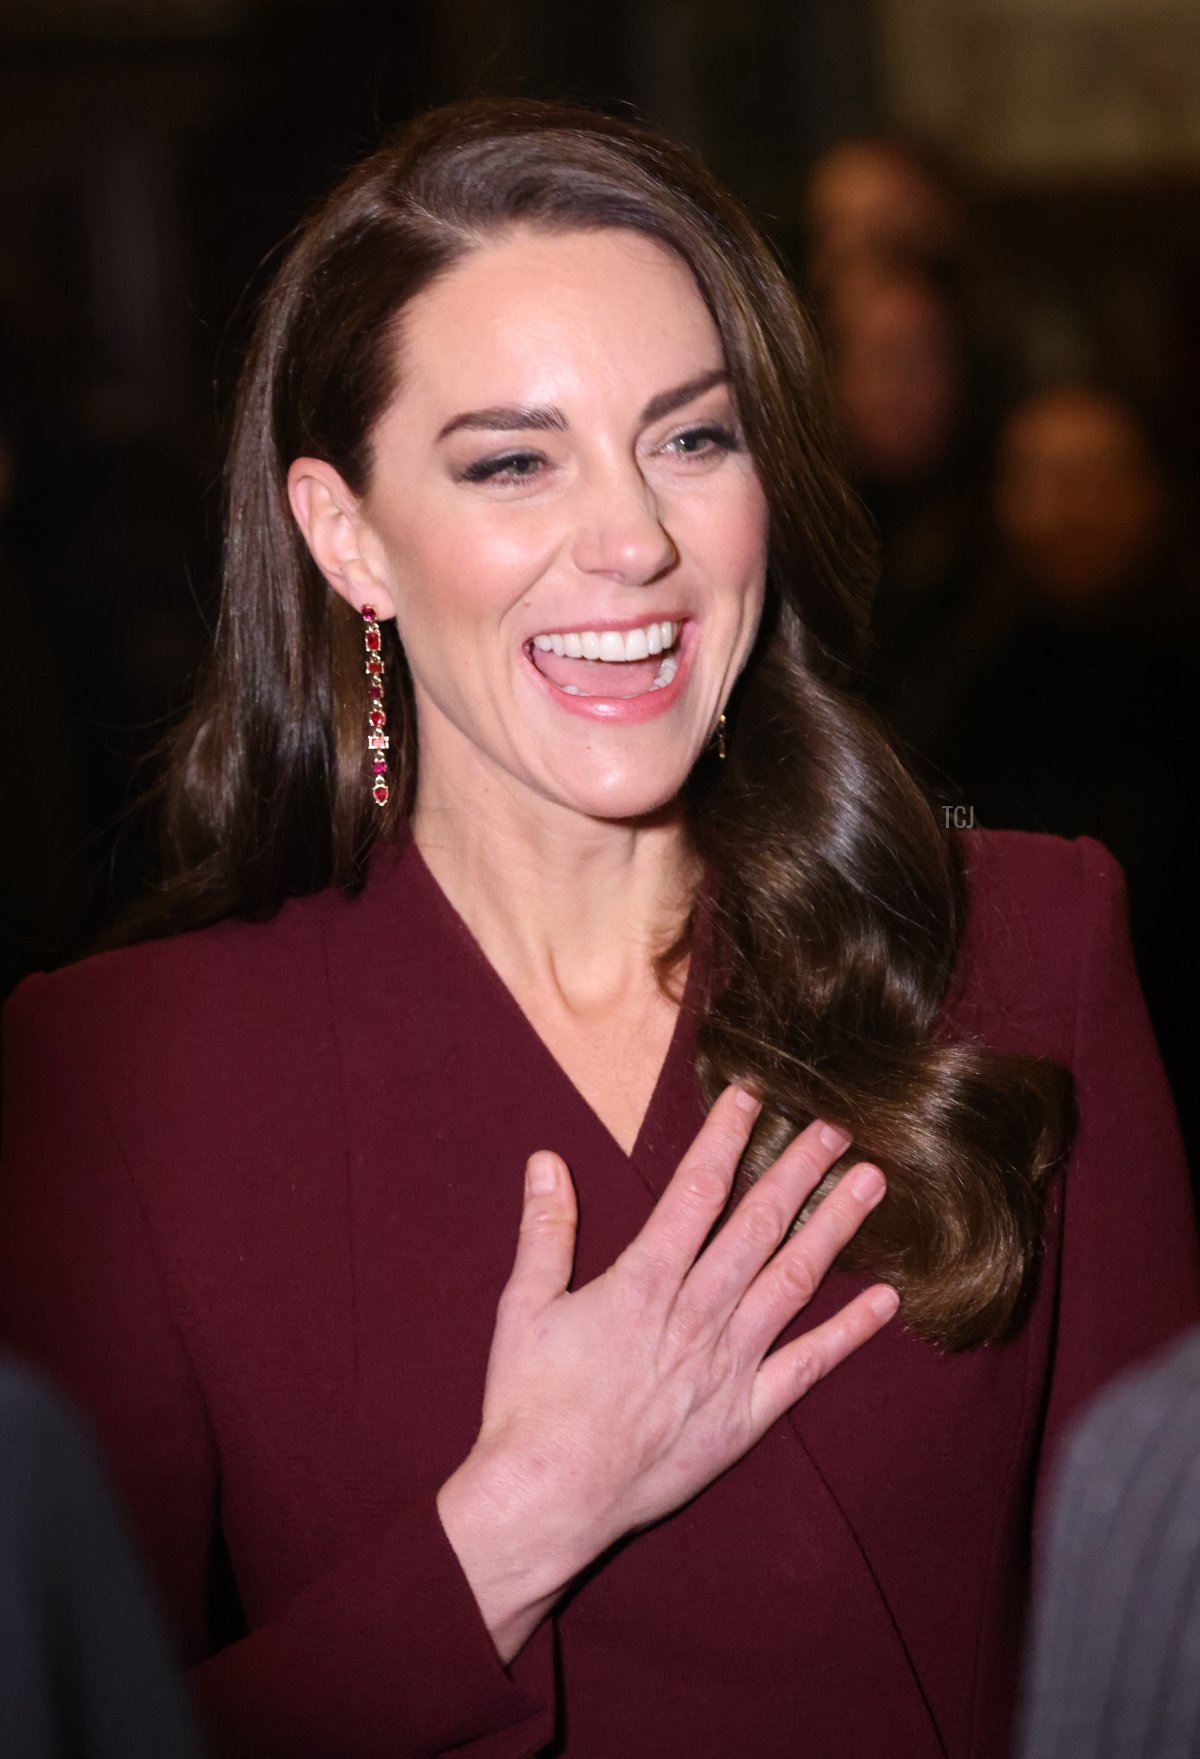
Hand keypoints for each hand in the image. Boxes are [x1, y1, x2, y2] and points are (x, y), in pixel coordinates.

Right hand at [437, 1086, 896, 1660]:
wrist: (548, 1500)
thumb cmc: (529, 1404)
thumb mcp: (523, 1306)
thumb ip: (545, 1231)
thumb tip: (547, 1160)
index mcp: (642, 1283)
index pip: (695, 1192)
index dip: (726, 1139)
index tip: (753, 1098)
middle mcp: (695, 1315)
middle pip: (756, 1226)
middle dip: (798, 1170)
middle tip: (836, 1126)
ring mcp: (727, 1366)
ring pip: (791, 1282)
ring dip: (832, 1228)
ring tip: (868, 1183)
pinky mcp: (745, 1416)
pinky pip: (808, 1367)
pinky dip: (848, 1333)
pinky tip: (883, 1300)